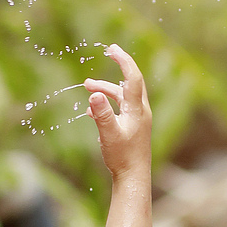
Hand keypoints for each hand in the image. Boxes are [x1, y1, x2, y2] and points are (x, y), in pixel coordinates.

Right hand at [84, 45, 151, 180]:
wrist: (133, 178)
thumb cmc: (122, 157)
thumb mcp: (108, 134)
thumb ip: (101, 114)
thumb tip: (94, 93)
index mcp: (137, 110)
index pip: (132, 78)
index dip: (123, 61)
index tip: (112, 48)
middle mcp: (140, 111)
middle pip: (129, 83)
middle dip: (118, 68)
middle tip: (109, 51)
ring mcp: (137, 120)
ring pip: (121, 97)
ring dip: (106, 90)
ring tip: (86, 86)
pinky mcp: (132, 128)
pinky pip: (119, 109)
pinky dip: (107, 105)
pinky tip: (91, 111)